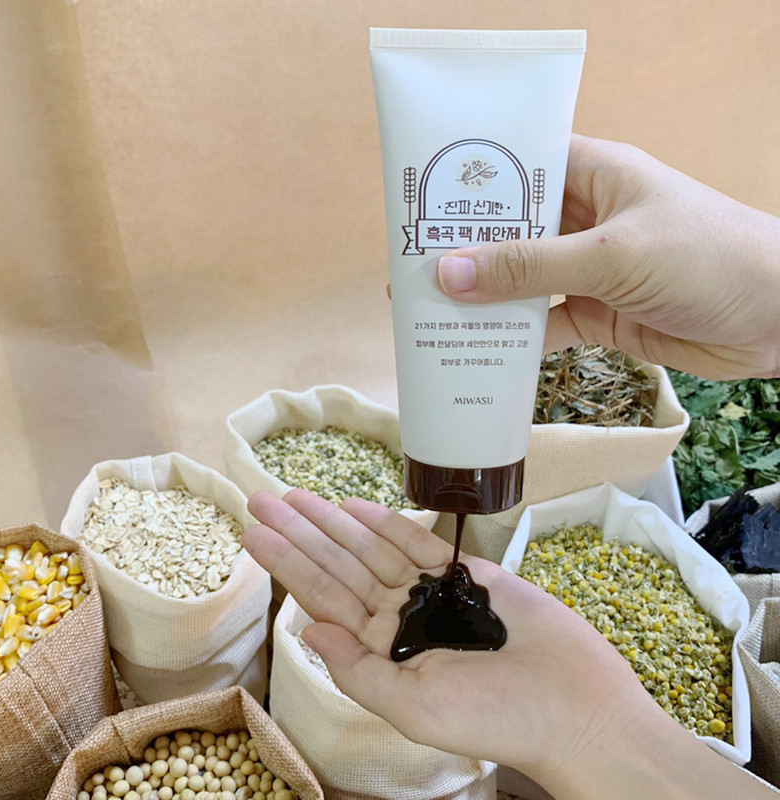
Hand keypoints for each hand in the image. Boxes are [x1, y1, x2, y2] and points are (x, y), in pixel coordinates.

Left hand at [243, 489, 662, 790]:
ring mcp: (431, 592)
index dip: (288, 564)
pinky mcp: (465, 573)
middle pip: (339, 566)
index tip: (255, 534)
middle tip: (260, 498)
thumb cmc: (497, 718)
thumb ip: (360, 671)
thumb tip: (311, 629)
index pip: (323, 599)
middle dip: (300, 532)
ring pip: (371, 549)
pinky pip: (418, 542)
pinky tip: (356, 506)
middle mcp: (400, 618)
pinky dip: (388, 523)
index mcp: (382, 652)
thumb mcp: (416, 708)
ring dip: (334, 521)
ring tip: (297, 496)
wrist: (573, 703)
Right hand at [436, 134, 779, 380]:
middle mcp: (586, 219)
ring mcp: (588, 270)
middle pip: (511, 231)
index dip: (471, 184)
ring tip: (429, 313)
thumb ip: (529, 266)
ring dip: (483, 300)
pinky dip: (513, 341)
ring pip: (521, 282)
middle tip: (409, 269)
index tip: (420, 204)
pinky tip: (478, 353)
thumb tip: (448, 274)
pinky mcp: (596, 315)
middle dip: (465, 251)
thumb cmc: (708, 258)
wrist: (778, 319)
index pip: (520, 167)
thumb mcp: (611, 254)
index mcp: (594, 175)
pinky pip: (542, 325)